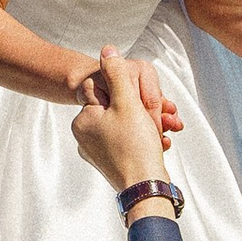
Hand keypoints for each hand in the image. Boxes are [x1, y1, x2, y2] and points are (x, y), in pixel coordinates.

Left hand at [70, 48, 169, 192]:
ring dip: (145, 125)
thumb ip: (117, 74)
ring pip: (125, 126)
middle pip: (116, 109)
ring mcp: (96, 152)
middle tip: (157, 119)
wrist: (145, 191)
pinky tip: (155, 145)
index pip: (104, 90)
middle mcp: (84, 136)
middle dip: (141, 111)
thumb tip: (107, 50)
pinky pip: (127, 144)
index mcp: (82, 120)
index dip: (127, 93)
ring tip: (159, 133)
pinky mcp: (111, 164)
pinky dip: (142, 141)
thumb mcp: (127, 103)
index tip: (140, 104)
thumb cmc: (136, 148)